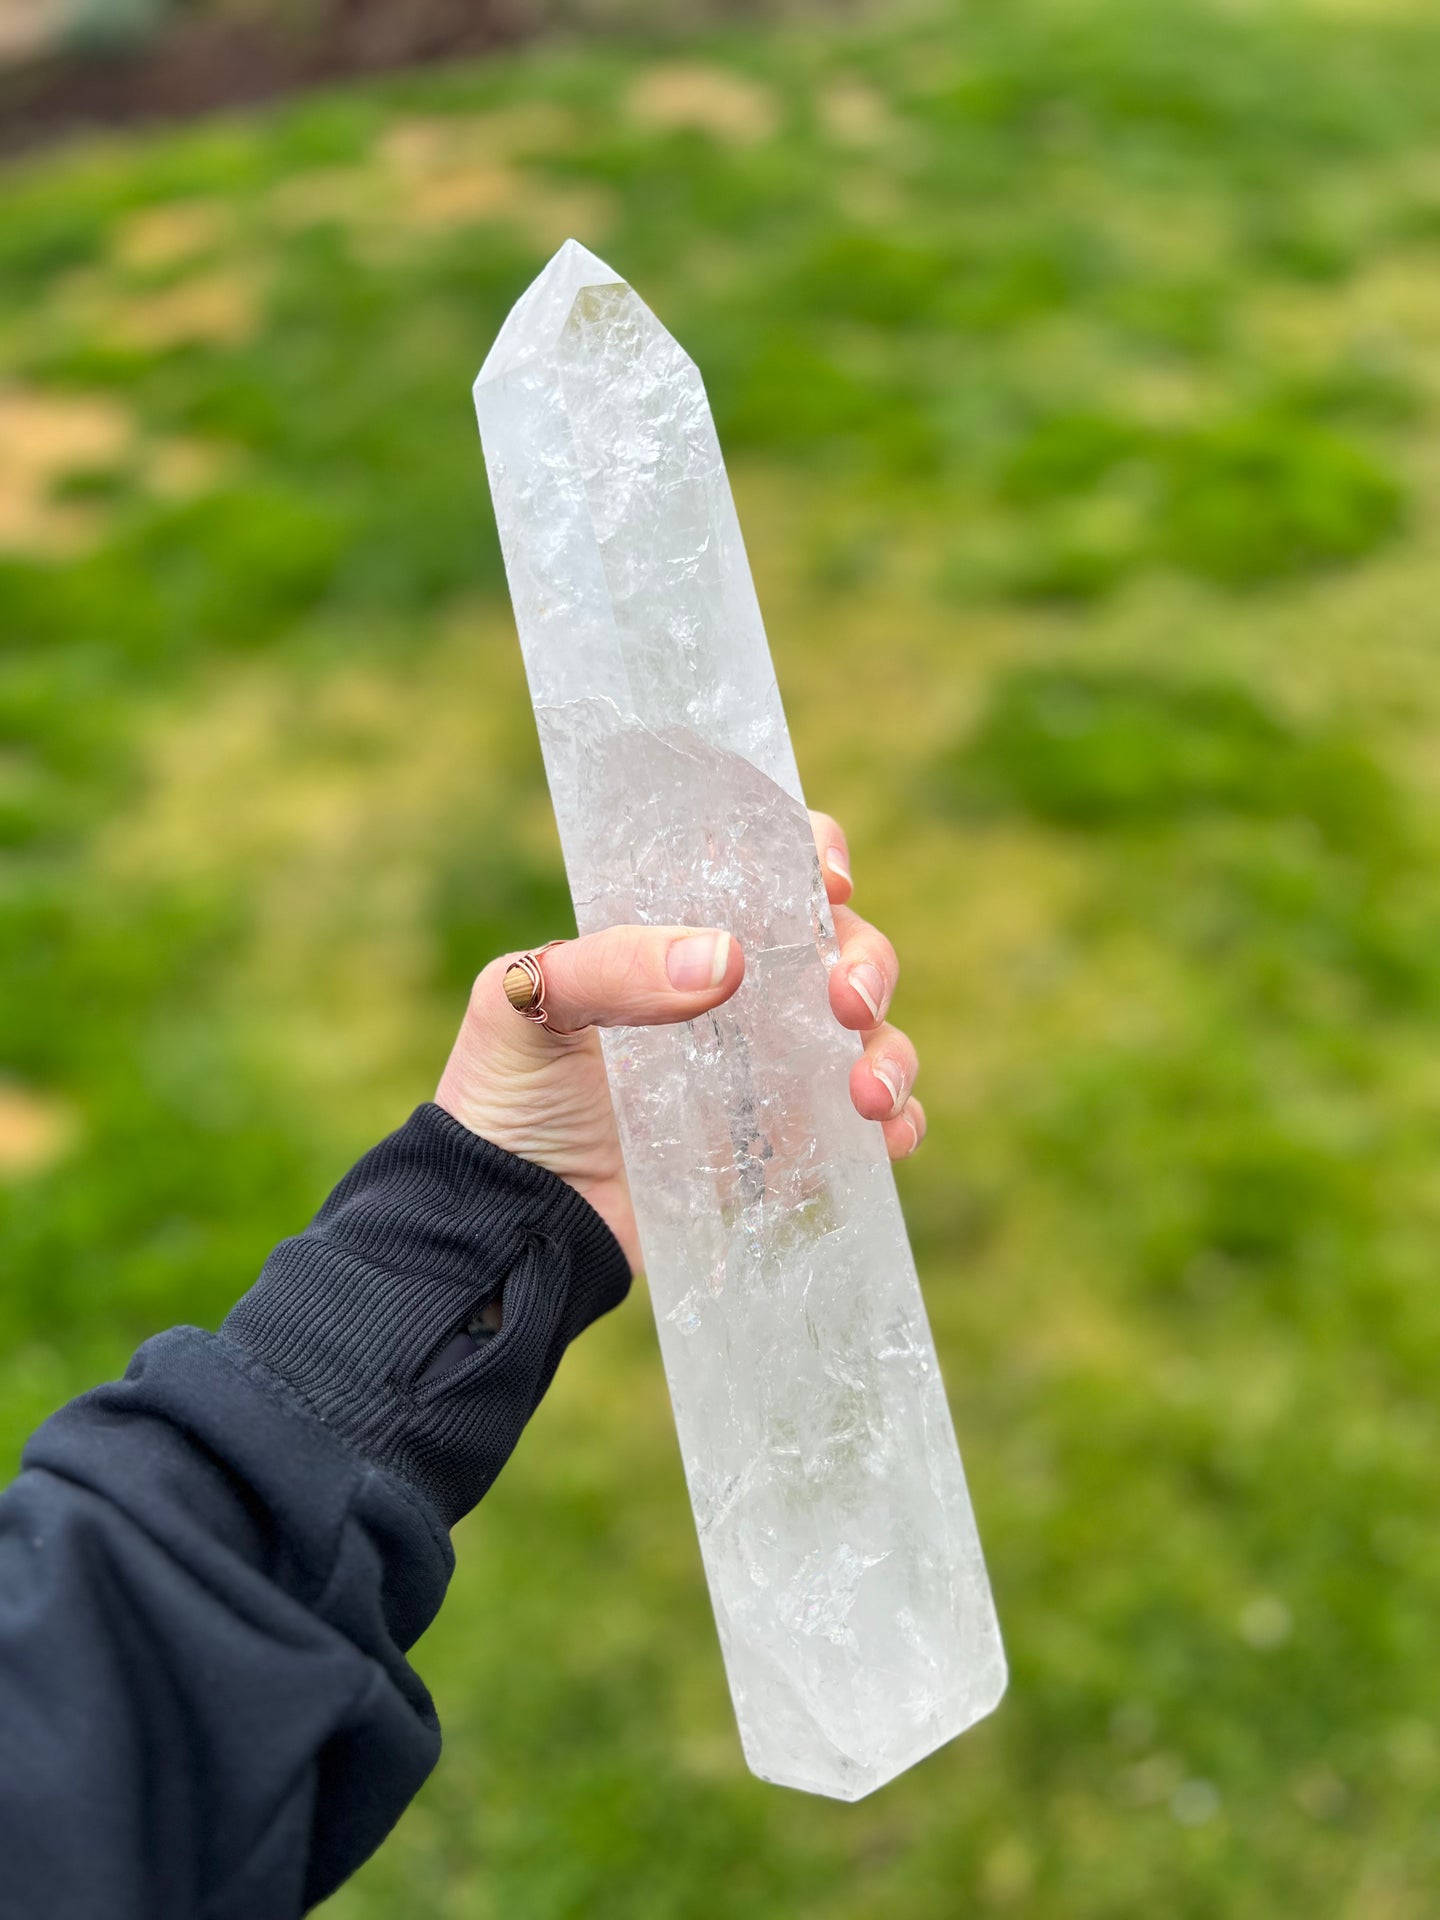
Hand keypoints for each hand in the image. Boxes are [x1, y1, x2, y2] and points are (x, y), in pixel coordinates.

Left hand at [435, 811, 925, 1274]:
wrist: (505, 1215)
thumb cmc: (504, 1091)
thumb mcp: (529, 1005)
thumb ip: (611, 968)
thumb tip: (725, 959)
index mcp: (681, 932)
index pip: (767, 867)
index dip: (814, 857)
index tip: (830, 879)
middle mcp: (740, 991)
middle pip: (840, 947)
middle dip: (865, 962)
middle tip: (847, 1001)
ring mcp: (769, 1067)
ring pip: (869, 1033)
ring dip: (889, 1050)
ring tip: (867, 1092)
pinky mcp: (784, 1143)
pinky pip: (865, 1125)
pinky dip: (895, 1122)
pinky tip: (884, 1136)